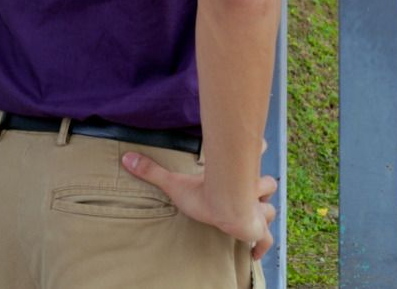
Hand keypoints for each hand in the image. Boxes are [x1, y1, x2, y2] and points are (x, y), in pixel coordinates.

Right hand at [122, 151, 278, 257]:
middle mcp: (251, 190)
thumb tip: (127, 157)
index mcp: (235, 177)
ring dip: (264, 211)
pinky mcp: (259, 228)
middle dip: (260, 187)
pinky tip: (256, 252)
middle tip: (250, 193)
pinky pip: (265, 238)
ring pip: (269, 208)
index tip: (260, 144)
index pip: (253, 155)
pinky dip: (262, 245)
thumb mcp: (174, 183)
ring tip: (254, 216)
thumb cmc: (203, 195)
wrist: (226, 207)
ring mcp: (258, 210)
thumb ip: (152, 171)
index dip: (257, 150)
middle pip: (266, 183)